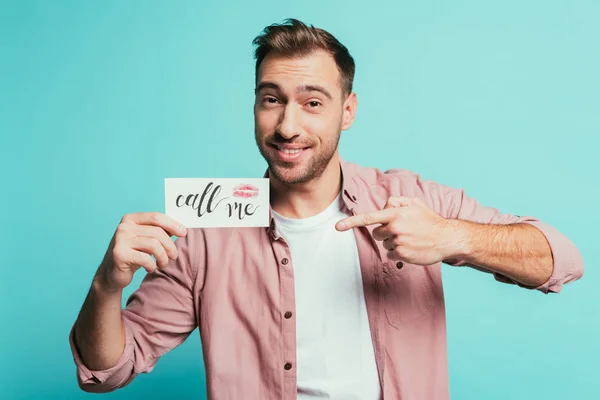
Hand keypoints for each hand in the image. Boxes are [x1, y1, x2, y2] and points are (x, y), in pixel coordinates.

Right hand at [96, 212, 187, 291]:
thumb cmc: (134, 254)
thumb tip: (181, 229)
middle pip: (157, 232)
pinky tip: (150, 268)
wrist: (112, 273)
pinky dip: (152, 265)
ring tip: (163, 263)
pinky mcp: (119, 254)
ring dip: (163, 257)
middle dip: (170, 246)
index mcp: (131, 219)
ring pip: (154, 245)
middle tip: (174, 256)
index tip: (183, 233)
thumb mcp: (147, 240)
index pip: (156, 217)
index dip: (172, 224)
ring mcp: (120, 240)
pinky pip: (145, 258)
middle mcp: (124, 227)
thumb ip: (160, 232)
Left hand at [335, 196, 457, 265]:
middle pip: (377, 233)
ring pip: (384, 244)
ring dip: (394, 242)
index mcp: (395, 213)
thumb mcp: (414, 203)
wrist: (447, 237)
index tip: (337, 227)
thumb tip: (383, 207)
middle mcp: (395, 227)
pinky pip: (391, 255)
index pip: (369, 217)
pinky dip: (398, 253)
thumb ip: (395, 201)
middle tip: (402, 231)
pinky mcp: (402, 255)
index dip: (351, 222)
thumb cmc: (429, 219)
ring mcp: (398, 242)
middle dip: (385, 232)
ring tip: (410, 239)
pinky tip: (411, 248)